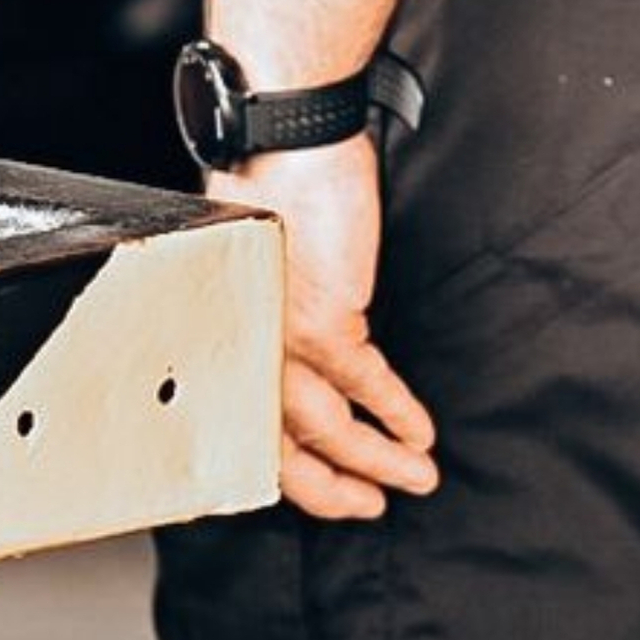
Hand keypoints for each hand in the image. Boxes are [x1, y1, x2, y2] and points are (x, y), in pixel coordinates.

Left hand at [220, 134, 437, 520]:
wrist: (288, 134)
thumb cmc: (268, 179)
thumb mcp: (250, 258)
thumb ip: (263, 308)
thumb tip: (288, 344)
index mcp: (221, 333)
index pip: (245, 424)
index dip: (283, 470)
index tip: (321, 490)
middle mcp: (240, 346)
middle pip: (283, 449)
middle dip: (334, 489)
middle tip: (370, 505)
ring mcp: (279, 339)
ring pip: (329, 430)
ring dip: (380, 461)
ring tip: (417, 476)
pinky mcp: (323, 322)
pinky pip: (367, 385)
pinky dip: (397, 414)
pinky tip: (418, 431)